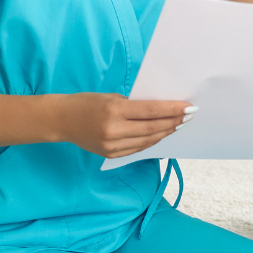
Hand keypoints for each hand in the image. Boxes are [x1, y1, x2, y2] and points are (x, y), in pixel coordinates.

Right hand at [56, 94, 193, 158]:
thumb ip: (135, 105)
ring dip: (166, 132)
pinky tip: (162, 133)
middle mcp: (113, 130)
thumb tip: (163, 109)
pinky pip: (138, 148)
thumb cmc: (89, 103)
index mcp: (114, 111)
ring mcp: (111, 145)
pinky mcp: (110, 154)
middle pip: (152, 128)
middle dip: (174, 122)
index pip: (151, 111)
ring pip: (147, 140)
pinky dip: (152, 141)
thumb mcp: (113, 97)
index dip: (173, 110)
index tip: (189, 107)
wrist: (63, 120)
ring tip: (179, 124)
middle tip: (189, 116)